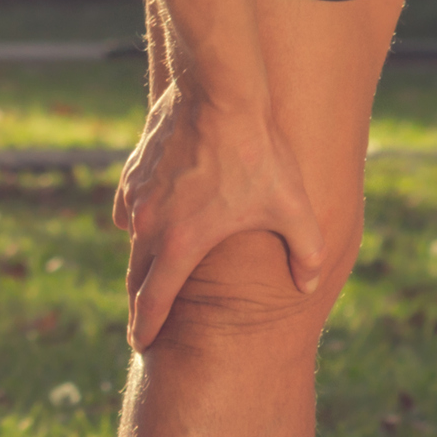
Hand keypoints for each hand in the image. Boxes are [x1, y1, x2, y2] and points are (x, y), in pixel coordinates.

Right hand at [114, 83, 326, 347]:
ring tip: (151, 274)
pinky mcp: (133, 171)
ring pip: (130, 241)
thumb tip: (309, 283)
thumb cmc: (258, 152)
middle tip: (145, 322)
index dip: (147, 327)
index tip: (142, 345)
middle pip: (135, 277)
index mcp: (182, 243)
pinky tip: (149, 219)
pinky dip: (135, 222)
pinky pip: (127, 208)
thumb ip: (306, 250)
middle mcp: (149, 225)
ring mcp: (137, 197)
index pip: (153, 300)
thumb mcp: (292, 205)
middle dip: (139, 304)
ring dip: (140, 261)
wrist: (219, 91)